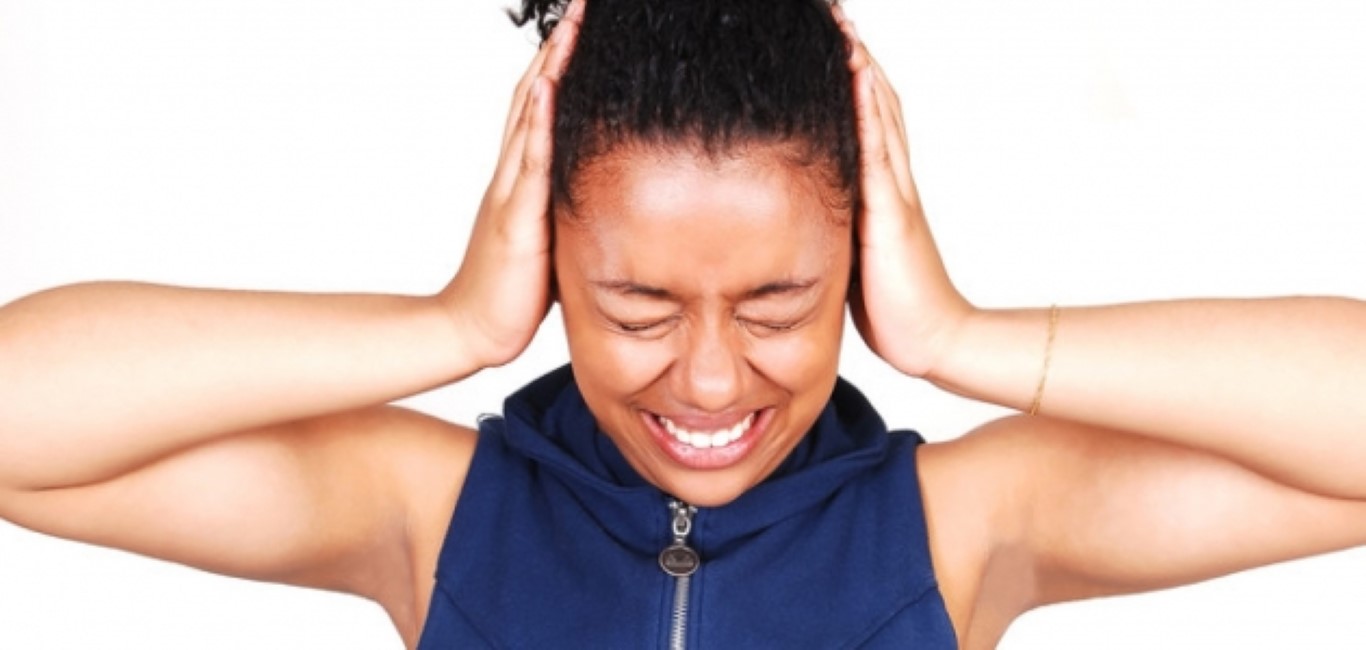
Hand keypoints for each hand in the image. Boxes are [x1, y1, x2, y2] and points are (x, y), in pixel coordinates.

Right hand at [439, 0, 583, 368]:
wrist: (472, 329)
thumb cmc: (510, 291)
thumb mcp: (552, 241)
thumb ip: (569, 212)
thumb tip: (604, 200)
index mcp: (523, 179)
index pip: (542, 108)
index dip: (561, 65)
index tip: (582, 28)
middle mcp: (514, 175)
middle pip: (535, 96)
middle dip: (558, 50)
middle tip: (580, 8)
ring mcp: (512, 193)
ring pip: (531, 117)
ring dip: (551, 70)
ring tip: (570, 28)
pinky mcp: (517, 220)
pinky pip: (530, 163)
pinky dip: (540, 122)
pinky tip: (550, 88)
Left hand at [834, 11, 972, 379]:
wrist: (936, 342)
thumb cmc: (894, 307)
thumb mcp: (854, 255)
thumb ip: (836, 226)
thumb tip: (800, 215)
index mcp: (881, 189)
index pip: (864, 117)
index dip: (848, 75)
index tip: (826, 39)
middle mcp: (892, 181)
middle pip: (874, 100)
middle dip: (853, 55)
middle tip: (833, 14)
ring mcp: (896, 193)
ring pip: (879, 114)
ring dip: (861, 67)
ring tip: (842, 27)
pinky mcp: (892, 215)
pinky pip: (878, 152)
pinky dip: (868, 110)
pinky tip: (856, 76)